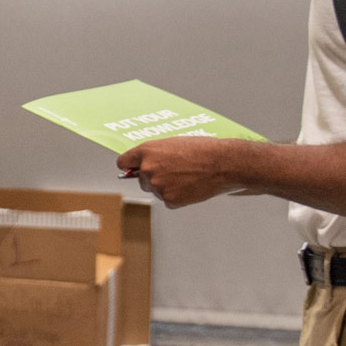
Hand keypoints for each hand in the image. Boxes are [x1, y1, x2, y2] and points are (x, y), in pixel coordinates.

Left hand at [118, 137, 246, 207]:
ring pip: (155, 190)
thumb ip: (155, 153)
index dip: (129, 166)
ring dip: (166, 187)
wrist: (222, 163)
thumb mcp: (172, 144)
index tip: (132, 169)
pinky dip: (177, 197)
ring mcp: (158, 186)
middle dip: (152, 178)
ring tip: (186, 177)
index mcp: (146, 151)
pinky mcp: (169, 200)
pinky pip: (168, 201)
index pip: (123, 162)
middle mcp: (148, 169)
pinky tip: (190, 187)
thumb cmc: (201, 150)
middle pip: (140, 180)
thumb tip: (143, 163)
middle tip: (172, 173)